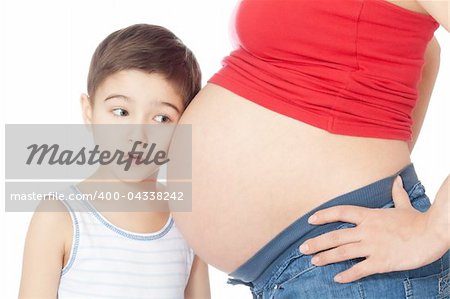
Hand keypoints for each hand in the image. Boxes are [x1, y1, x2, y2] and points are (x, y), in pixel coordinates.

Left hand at [298, 176, 447, 282]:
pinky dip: (347, 275)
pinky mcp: (381, 262)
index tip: (310, 219)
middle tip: (302, 248)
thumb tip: (396, 180)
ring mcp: (372, 246)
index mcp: (369, 216)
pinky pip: (359, 269)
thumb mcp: (404, 206)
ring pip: (342, 252)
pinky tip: (337, 279)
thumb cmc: (418, 221)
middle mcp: (366, 230)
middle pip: (335, 236)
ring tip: (313, 261)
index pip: (340, 212)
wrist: (433, 234)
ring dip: (326, 257)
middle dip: (316, 242)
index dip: (324, 215)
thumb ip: (396, 194)